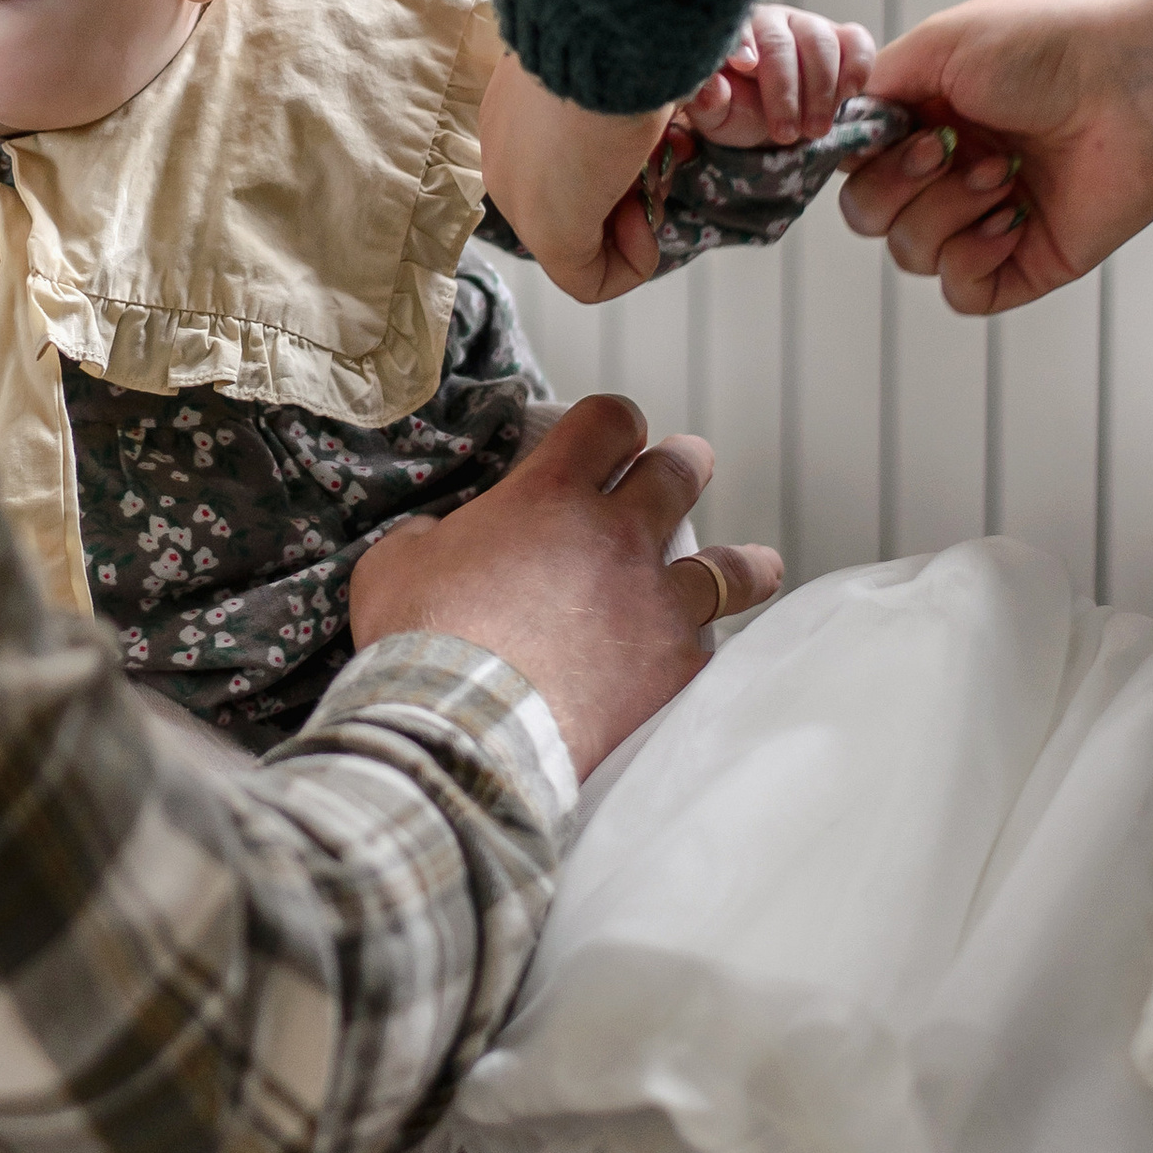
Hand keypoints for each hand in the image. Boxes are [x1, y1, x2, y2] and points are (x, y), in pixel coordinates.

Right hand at [349, 394, 779, 779]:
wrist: (464, 730)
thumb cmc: (418, 642)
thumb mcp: (395, 563)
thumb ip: (428, 536)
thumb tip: (440, 539)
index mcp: (551, 495)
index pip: (608, 422)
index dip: (614, 422)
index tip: (614, 434)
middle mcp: (617, 536)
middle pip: (677, 475)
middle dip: (681, 465)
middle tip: (683, 467)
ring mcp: (655, 603)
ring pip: (725, 567)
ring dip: (739, 563)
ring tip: (757, 565)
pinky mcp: (674, 669)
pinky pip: (708, 648)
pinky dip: (703, 650)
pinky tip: (705, 658)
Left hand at [480, 50, 671, 301]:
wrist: (604, 34)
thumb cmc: (621, 35)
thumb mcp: (620, 65)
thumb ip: (618, 102)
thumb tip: (655, 131)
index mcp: (516, 109)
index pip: (564, 162)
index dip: (624, 160)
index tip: (659, 133)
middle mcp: (505, 152)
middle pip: (576, 201)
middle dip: (633, 191)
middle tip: (664, 157)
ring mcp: (519, 196)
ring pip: (583, 242)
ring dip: (638, 221)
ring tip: (657, 176)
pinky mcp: (547, 230)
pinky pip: (589, 282)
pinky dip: (633, 264)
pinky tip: (647, 222)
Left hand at [681, 2, 876, 148]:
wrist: (776, 123)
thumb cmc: (739, 112)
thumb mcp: (716, 116)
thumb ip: (706, 101)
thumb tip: (710, 87)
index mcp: (734, 33)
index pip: (736, 29)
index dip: (742, 45)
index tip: (746, 67)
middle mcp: (772, 22)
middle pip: (781, 43)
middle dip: (785, 91)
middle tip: (786, 134)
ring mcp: (809, 26)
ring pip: (820, 42)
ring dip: (820, 90)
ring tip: (814, 130)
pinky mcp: (843, 40)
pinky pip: (857, 42)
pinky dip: (857, 65)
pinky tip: (849, 93)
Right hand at [838, 0, 1152, 315]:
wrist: (1136, 85)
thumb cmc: (1049, 49)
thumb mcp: (942, 41)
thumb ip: (878, 84)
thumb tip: (847, 126)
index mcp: (930, 120)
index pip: (856, 165)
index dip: (863, 158)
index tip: (897, 131)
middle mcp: (951, 172)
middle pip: (868, 216)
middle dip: (899, 185)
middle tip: (953, 149)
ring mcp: (986, 220)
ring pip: (909, 253)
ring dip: (946, 211)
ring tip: (1002, 173)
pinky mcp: (1025, 262)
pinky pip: (961, 291)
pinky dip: (973, 256)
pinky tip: (1012, 218)